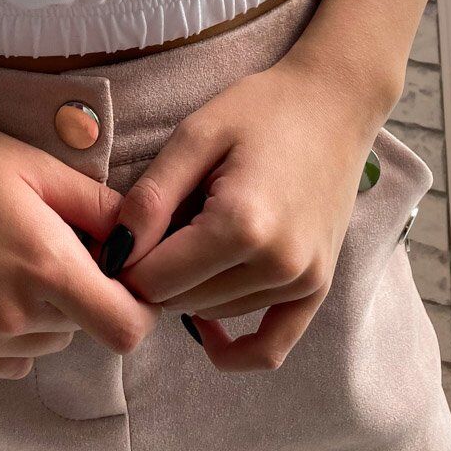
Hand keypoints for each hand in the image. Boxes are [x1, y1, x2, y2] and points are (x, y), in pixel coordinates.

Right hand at [0, 98, 160, 379]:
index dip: (138, 304)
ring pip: (48, 340)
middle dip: (85, 289)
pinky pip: (9, 357)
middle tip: (52, 238)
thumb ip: (95, 204)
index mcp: (44, 265)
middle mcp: (14, 315)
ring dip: (49, 308)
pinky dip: (15, 329)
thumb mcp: (33, 165)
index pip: (125, 326)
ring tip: (11, 252)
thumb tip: (138, 229)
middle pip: (85, 325)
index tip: (125, 272)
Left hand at [99, 53, 384, 371]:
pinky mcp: (317, 287)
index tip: (124, 230)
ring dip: (191, 289)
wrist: (334, 102)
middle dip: (156, 271)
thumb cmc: (261, 109)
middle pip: (181, 301)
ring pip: (214, 315)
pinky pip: (270, 346)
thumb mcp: (196, 134)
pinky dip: (233, 348)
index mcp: (241, 223)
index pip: (155, 280)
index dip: (127, 258)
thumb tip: (116, 253)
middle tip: (160, 224)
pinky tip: (205, 330)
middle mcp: (277, 263)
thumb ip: (152, 197)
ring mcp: (303, 280)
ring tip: (195, 232)